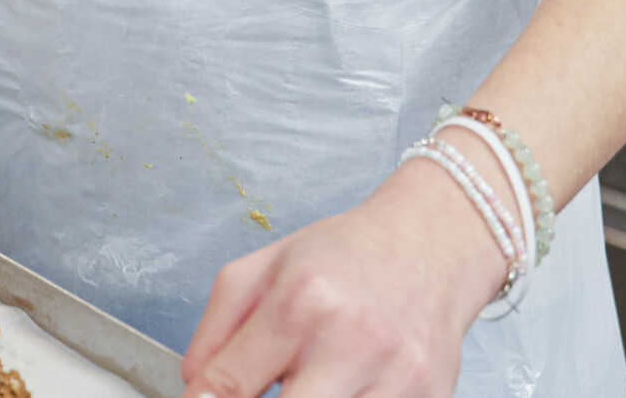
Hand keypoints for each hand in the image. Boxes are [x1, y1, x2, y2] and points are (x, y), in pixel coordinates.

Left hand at [181, 155, 509, 397]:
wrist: (430, 243)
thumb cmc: (345, 255)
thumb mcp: (263, 269)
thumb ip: (215, 330)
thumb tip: (195, 388)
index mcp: (301, 300)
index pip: (229, 386)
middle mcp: (351, 338)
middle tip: (269, 390)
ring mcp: (396, 373)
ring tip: (312, 381)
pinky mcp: (429, 394)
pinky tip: (348, 383)